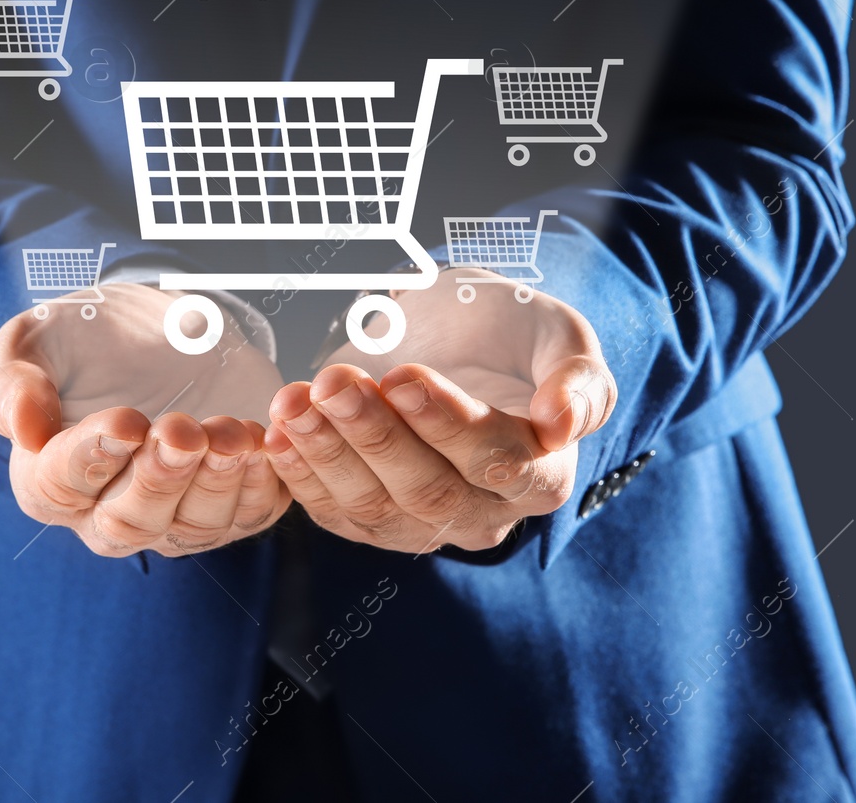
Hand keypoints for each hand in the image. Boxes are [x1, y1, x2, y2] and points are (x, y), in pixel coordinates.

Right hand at [0, 284, 290, 556]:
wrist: (159, 330)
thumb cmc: (88, 337)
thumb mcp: (39, 340)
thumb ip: (16, 382)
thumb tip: (22, 433)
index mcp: (47, 477)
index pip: (59, 487)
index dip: (92, 458)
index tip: (125, 422)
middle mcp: (104, 513)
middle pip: (128, 524)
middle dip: (160, 478)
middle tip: (182, 431)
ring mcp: (170, 518)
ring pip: (191, 530)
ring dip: (215, 482)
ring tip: (230, 433)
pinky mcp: (227, 508)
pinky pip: (245, 517)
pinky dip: (258, 486)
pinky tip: (261, 442)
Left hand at [263, 269, 615, 553]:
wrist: (458, 336)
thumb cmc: (512, 333)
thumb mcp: (559, 336)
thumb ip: (578, 380)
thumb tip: (563, 425)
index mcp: (541, 474)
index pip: (498, 463)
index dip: (448, 425)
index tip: (404, 379)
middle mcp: (484, 512)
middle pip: (430, 491)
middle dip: (376, 436)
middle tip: (335, 383)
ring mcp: (424, 523)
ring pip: (373, 507)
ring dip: (328, 453)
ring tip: (297, 402)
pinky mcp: (371, 518)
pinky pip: (333, 512)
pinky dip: (301, 475)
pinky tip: (277, 434)